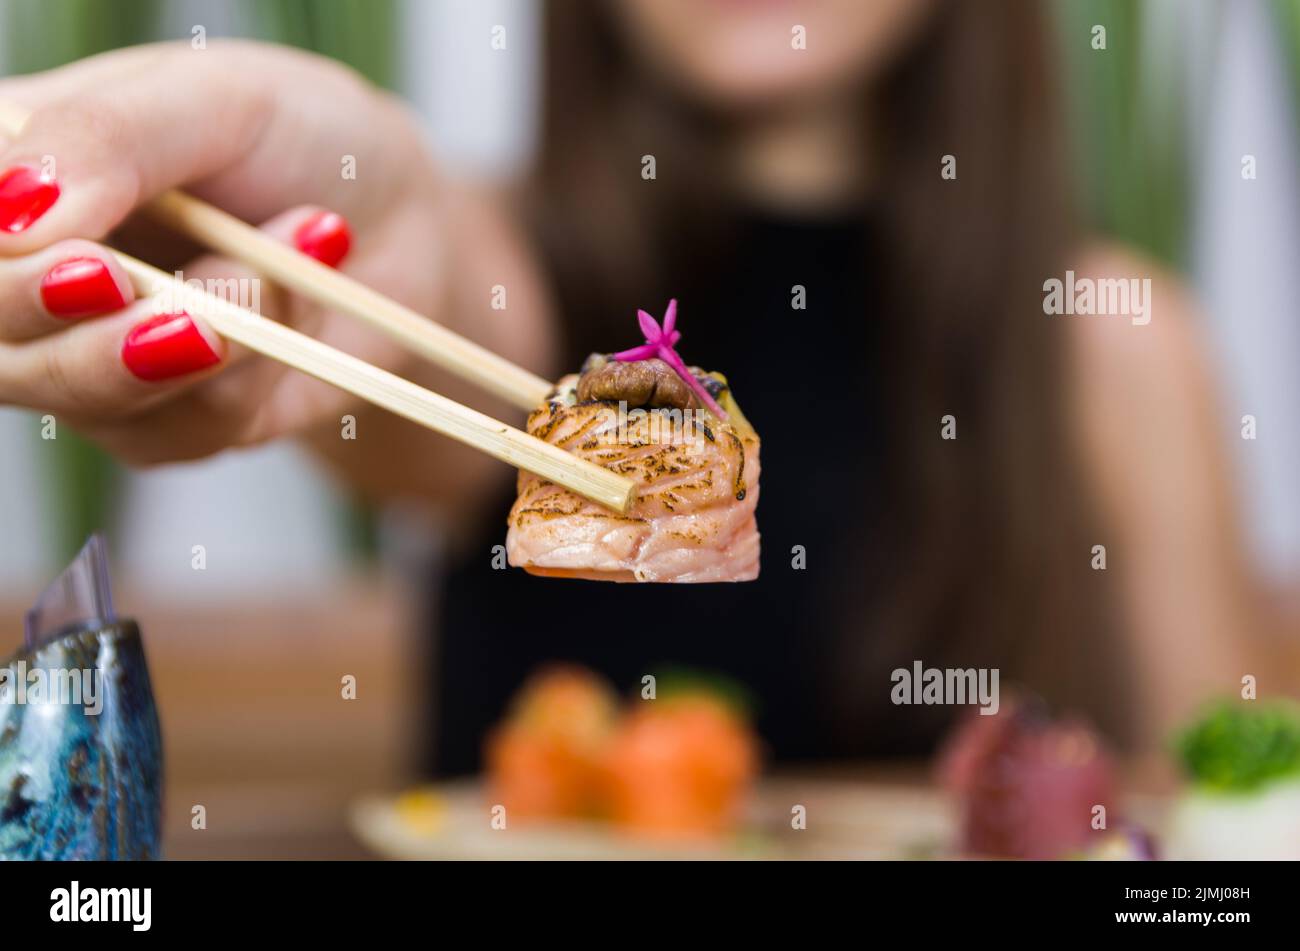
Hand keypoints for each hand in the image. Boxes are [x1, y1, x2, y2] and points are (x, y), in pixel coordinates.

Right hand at [0, 40, 449, 464]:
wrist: (397, 220)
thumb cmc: (297, 137)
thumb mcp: (217, 99)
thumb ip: (109, 137)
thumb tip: (16, 213)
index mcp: (10, 172)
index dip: (5, 270)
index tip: (92, 268)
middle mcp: (27, 274)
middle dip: (94, 328)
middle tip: (183, 303)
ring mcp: (89, 355)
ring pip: (85, 393)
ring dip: (203, 333)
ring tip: (276, 264)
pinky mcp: (169, 420)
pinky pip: (187, 427)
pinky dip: (254, 369)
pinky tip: (298, 302)